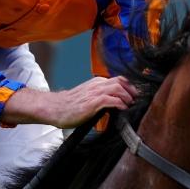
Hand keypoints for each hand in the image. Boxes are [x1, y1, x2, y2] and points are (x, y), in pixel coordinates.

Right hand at [1, 75, 137, 127]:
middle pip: (120, 81)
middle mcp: (96, 85)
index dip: (128, 86)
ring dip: (127, 96)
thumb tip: (113, 104)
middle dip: (131, 90)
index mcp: (96, 83)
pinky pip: (111, 100)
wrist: (54, 108)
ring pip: (118, 88)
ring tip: (129, 105)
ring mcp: (94, 93)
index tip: (133, 96)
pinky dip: (119, 103)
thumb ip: (99, 97)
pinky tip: (122, 109)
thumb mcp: (87, 96)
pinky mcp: (92, 103)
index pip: (118, 79)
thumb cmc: (69, 105)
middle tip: (135, 100)